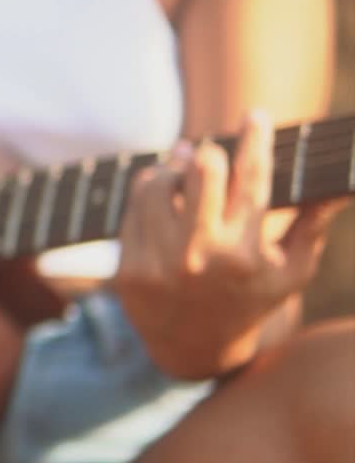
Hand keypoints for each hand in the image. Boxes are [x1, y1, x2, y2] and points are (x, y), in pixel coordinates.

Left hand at [116, 110, 347, 378]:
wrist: (195, 347)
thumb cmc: (252, 298)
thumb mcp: (291, 268)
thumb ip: (313, 223)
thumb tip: (343, 184)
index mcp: (245, 254)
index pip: (253, 179)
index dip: (256, 139)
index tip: (256, 114)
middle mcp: (200, 257)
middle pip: (203, 170)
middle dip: (210, 151)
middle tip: (212, 147)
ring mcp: (159, 263)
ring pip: (161, 181)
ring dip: (174, 164)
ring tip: (184, 159)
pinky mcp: (128, 268)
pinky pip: (133, 205)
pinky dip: (148, 186)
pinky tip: (161, 183)